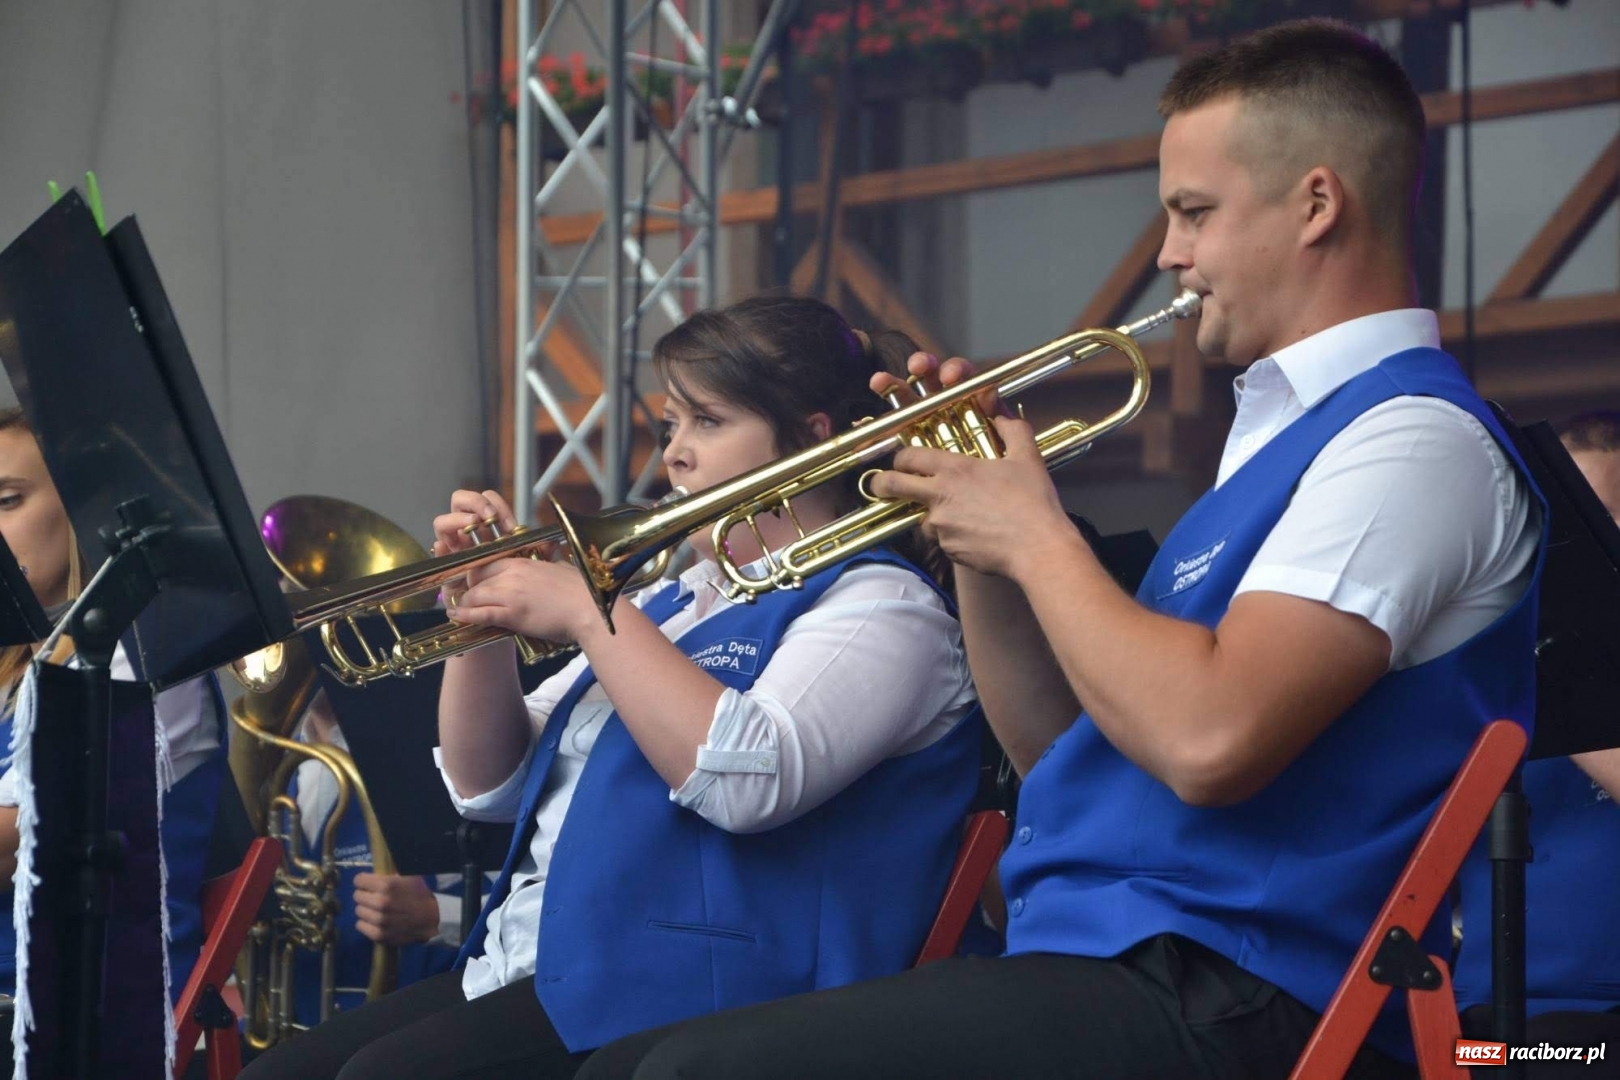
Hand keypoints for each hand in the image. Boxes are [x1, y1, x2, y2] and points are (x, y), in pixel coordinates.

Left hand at [352, 873, 440, 945]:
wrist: (431, 918)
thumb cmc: (419, 893)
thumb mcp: (408, 875)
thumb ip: (390, 870)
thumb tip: (376, 864)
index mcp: (387, 885)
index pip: (358, 880)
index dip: (364, 881)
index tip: (370, 884)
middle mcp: (380, 902)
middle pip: (357, 896)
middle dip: (365, 894)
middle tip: (375, 896)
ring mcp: (379, 920)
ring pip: (358, 911)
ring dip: (366, 909)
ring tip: (376, 909)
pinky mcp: (379, 935)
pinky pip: (360, 926)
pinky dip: (366, 923)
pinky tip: (376, 920)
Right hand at [432, 489, 554, 600]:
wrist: (499, 608)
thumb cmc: (513, 584)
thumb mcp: (528, 565)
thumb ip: (539, 552)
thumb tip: (551, 542)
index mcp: (489, 526)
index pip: (487, 500)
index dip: (496, 504)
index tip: (509, 523)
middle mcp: (468, 531)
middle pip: (460, 500)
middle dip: (473, 503)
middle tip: (488, 517)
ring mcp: (454, 546)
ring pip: (444, 521)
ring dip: (457, 519)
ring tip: (472, 524)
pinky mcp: (445, 565)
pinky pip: (437, 549)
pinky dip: (441, 546)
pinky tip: (446, 546)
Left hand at [449, 556, 598, 643]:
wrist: (589, 610)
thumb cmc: (581, 591)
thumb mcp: (562, 568)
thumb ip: (551, 562)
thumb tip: (553, 559)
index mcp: (524, 562)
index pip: (488, 563)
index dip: (478, 575)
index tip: (476, 584)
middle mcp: (513, 574)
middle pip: (477, 578)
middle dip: (469, 589)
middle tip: (467, 599)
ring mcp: (511, 594)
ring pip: (476, 595)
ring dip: (466, 603)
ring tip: (459, 610)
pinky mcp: (512, 614)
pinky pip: (481, 613)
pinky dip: (466, 615)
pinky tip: (457, 616)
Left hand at [868, 354, 1075, 580]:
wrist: (1037, 548)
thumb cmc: (1033, 502)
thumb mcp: (1027, 457)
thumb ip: (1012, 430)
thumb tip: (1003, 416)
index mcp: (954, 469)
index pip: (909, 456)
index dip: (901, 457)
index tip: (903, 461)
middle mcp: (939, 497)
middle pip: (892, 486)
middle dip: (881, 484)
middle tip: (882, 486)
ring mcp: (940, 526)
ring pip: (921, 517)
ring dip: (931, 514)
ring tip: (960, 515)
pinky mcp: (948, 550)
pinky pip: (942, 540)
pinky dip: (952, 536)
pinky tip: (976, 534)